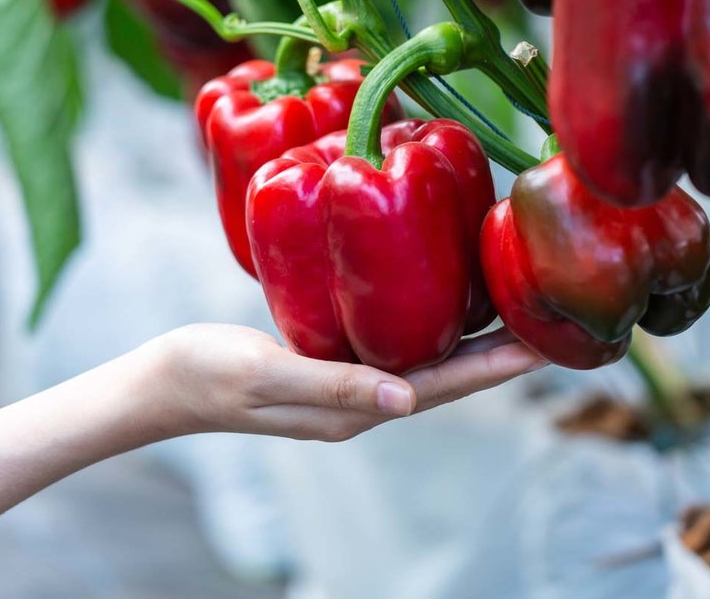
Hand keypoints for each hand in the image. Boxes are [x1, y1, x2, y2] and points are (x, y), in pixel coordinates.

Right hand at [130, 324, 546, 442]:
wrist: (159, 382)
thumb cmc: (204, 375)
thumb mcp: (265, 375)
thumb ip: (334, 387)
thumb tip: (407, 401)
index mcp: (352, 412)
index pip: (442, 387)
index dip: (497, 366)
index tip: (547, 344)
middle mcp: (360, 403)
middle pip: (447, 375)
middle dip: (500, 351)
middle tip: (550, 320)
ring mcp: (345, 385)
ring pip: (425, 357)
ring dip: (471, 336)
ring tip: (513, 307)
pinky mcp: (328, 361)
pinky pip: (391, 342)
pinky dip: (425, 321)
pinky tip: (438, 297)